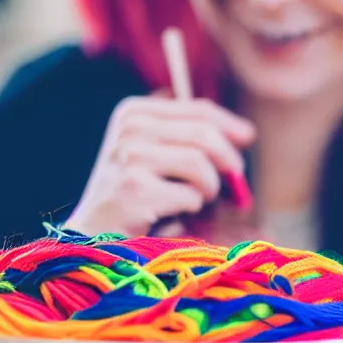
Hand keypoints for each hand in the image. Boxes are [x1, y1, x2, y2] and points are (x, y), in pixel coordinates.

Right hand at [63, 95, 255, 236]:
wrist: (94, 232)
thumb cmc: (133, 192)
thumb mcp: (156, 153)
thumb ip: (190, 136)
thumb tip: (246, 132)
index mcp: (134, 112)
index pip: (197, 109)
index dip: (229, 124)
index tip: (248, 137)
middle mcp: (130, 127)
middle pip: (204, 134)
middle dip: (228, 159)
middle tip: (235, 178)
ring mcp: (130, 156)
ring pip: (199, 163)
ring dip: (209, 187)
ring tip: (198, 199)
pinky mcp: (135, 189)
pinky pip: (189, 195)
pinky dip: (191, 207)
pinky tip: (174, 213)